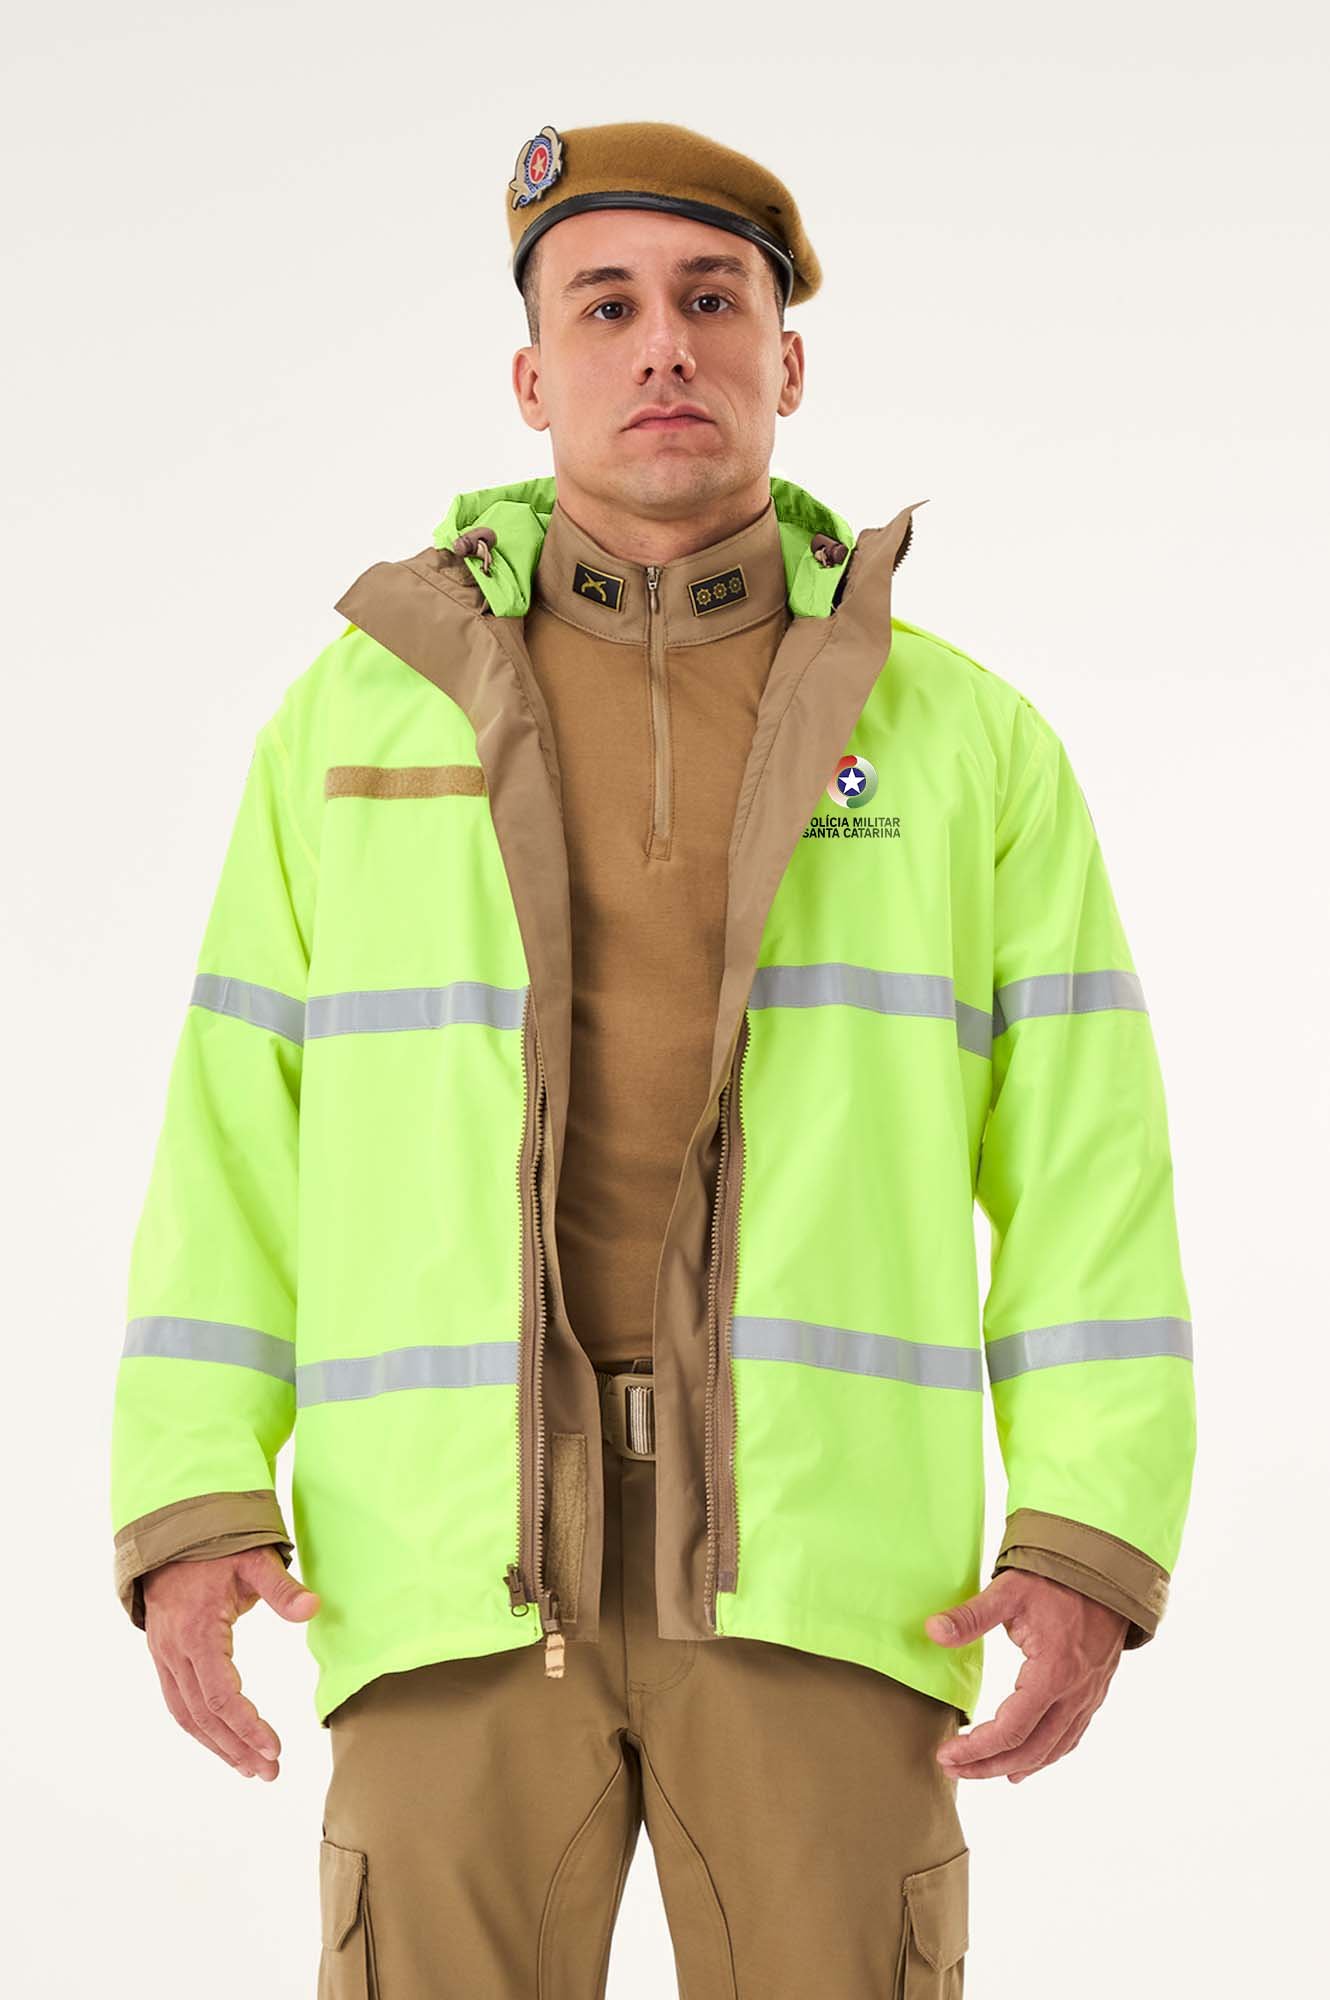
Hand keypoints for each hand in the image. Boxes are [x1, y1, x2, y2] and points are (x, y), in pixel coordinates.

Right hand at [142, 1547, 319, 1779]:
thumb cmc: (218, 1546)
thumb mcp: (254, 1560)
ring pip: (186, 1715)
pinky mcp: (163, 1657)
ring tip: (251, 1769)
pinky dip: (200, 1728)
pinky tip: (223, 1743)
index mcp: (197, 1633)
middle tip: (270, 1772)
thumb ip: (282, 1588)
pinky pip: (178, 1702)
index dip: (247, 1727)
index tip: (275, 1748)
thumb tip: (314, 1608)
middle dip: (236, 1748)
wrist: (172, 1535)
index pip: (220, 1696)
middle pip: (202, 1716)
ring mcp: (164, 1656)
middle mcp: (174, 1651)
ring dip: (218, 1746)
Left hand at [924, 1569, 1129, 1782]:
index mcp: (1052, 1673)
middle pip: (1030, 1750)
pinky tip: (1026, 1764)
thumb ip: (971, 1616)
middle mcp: (1074, 1694)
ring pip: (1052, 1749)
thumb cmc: (1056, 1581)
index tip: (947, 1755)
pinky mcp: (1093, 1694)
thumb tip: (932, 1630)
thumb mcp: (1009, 1591)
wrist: (1105, 1573)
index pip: (1011, 1729)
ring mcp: (1087, 1697)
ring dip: (1015, 1766)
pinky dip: (1046, 1756)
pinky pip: (1070, 1737)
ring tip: (981, 1771)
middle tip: (954, 1769)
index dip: (976, 1749)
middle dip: (989, 1765)